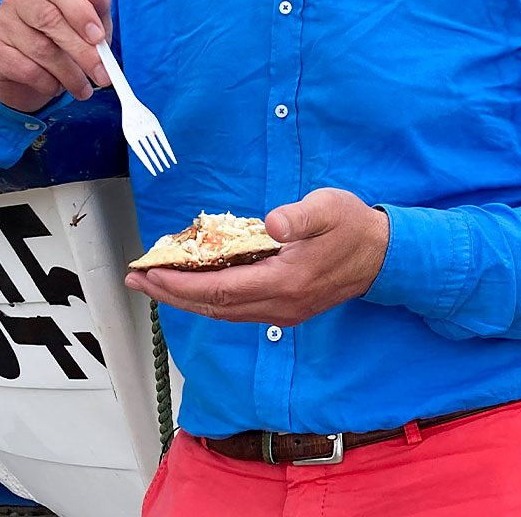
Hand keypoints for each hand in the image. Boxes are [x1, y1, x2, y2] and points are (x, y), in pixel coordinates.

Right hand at [0, 0, 112, 111]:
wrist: (24, 75)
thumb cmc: (61, 42)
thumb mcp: (87, 25)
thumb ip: (96, 7)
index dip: (80, 12)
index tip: (100, 38)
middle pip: (49, 19)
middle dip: (81, 50)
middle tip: (102, 74)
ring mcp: (0, 23)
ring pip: (39, 48)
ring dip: (68, 74)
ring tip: (83, 88)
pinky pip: (24, 69)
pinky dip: (47, 82)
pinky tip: (55, 87)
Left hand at [124, 188, 391, 326]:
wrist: (384, 257)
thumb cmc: (353, 226)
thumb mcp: (330, 208)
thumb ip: (301, 215)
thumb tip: (271, 221)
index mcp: (286, 280)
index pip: (221, 288)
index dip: (181, 282)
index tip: (151, 271)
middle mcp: (280, 304)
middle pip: (214, 306)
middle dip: (171, 293)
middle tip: (136, 280)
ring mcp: (283, 310)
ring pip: (223, 312)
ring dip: (185, 298)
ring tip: (154, 283)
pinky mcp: (285, 308)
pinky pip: (236, 309)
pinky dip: (208, 298)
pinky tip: (193, 284)